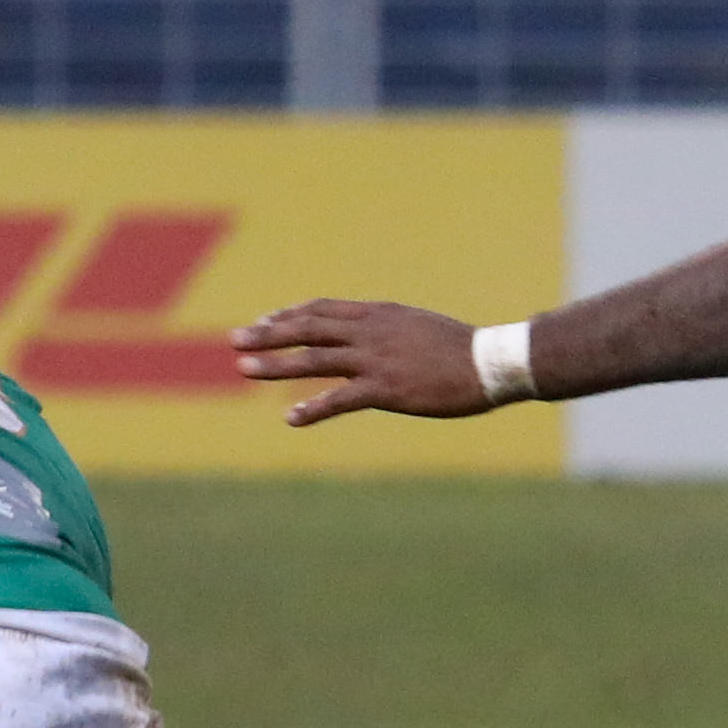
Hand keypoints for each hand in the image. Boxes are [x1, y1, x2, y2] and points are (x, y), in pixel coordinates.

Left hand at [227, 300, 489, 425]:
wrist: (493, 361)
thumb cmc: (459, 348)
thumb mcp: (416, 326)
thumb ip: (385, 328)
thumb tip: (363, 333)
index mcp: (378, 314)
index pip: (322, 309)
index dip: (289, 315)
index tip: (264, 321)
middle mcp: (371, 332)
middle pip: (308, 328)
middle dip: (268, 333)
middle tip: (234, 339)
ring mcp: (376, 360)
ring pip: (314, 359)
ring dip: (276, 365)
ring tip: (242, 368)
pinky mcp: (387, 389)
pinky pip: (341, 399)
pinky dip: (313, 408)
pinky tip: (291, 418)